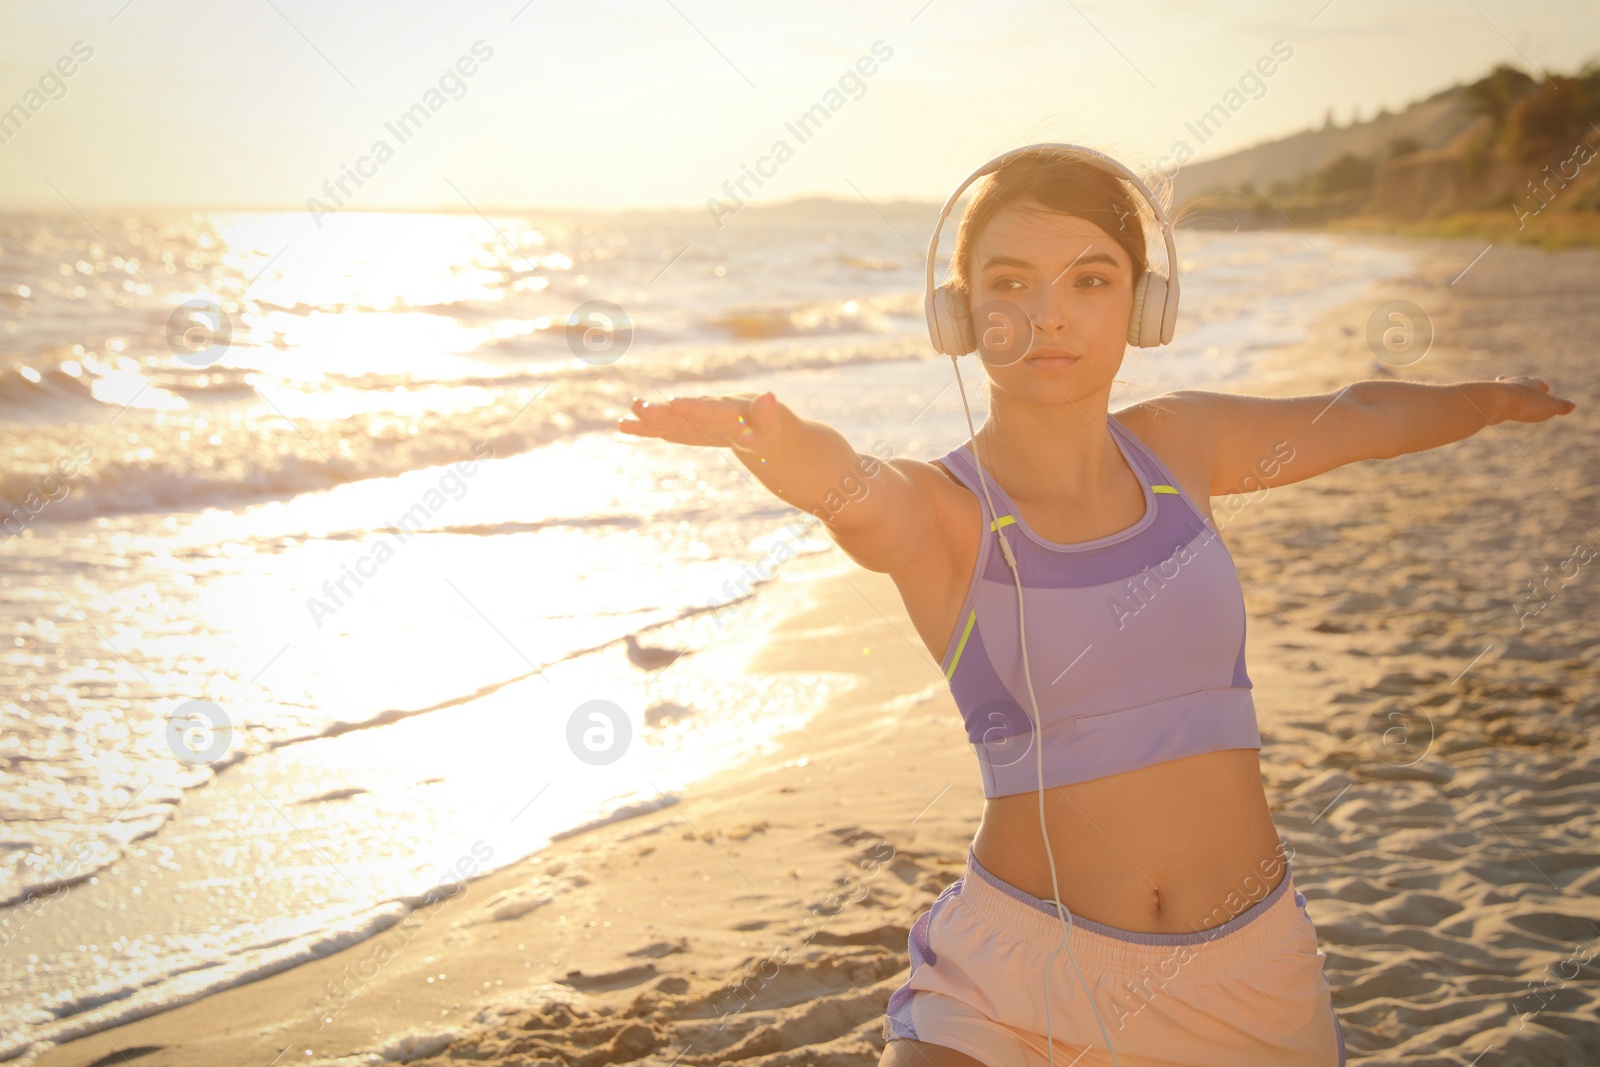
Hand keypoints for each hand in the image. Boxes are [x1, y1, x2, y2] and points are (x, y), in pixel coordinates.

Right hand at [617, 391, 783, 453]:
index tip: (673, 402)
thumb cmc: (764, 430)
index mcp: (726, 411)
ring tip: (631, 410)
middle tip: (642, 407)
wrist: (753, 422)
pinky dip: (644, 429)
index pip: (708, 409)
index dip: (691, 407)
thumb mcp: (770, 430)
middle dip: (663, 412)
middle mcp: (704, 410)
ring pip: (669, 418)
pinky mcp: (683, 428)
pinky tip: (623, 426)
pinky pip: (662, 430)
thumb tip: (769, 397)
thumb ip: (767, 416)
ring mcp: (692, 419)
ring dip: (650, 416)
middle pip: (682, 412)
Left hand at [1492, 375, 1576, 422]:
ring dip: (1505, 387)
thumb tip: (1572, 405)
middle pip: (1521, 382)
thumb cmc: (1525, 403)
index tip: (1545, 388)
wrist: (1495, 402)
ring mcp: (1498, 390)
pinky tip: (1488, 400)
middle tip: (1524, 382)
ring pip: (1504, 387)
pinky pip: (1490, 398)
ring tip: (1503, 381)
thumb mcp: (1549, 407)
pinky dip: (1492, 399)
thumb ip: (1560, 406)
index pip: (1539, 384)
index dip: (1542, 387)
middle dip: (1524, 384)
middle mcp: (1514, 383)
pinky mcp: (1485, 398)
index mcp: (1531, 384)